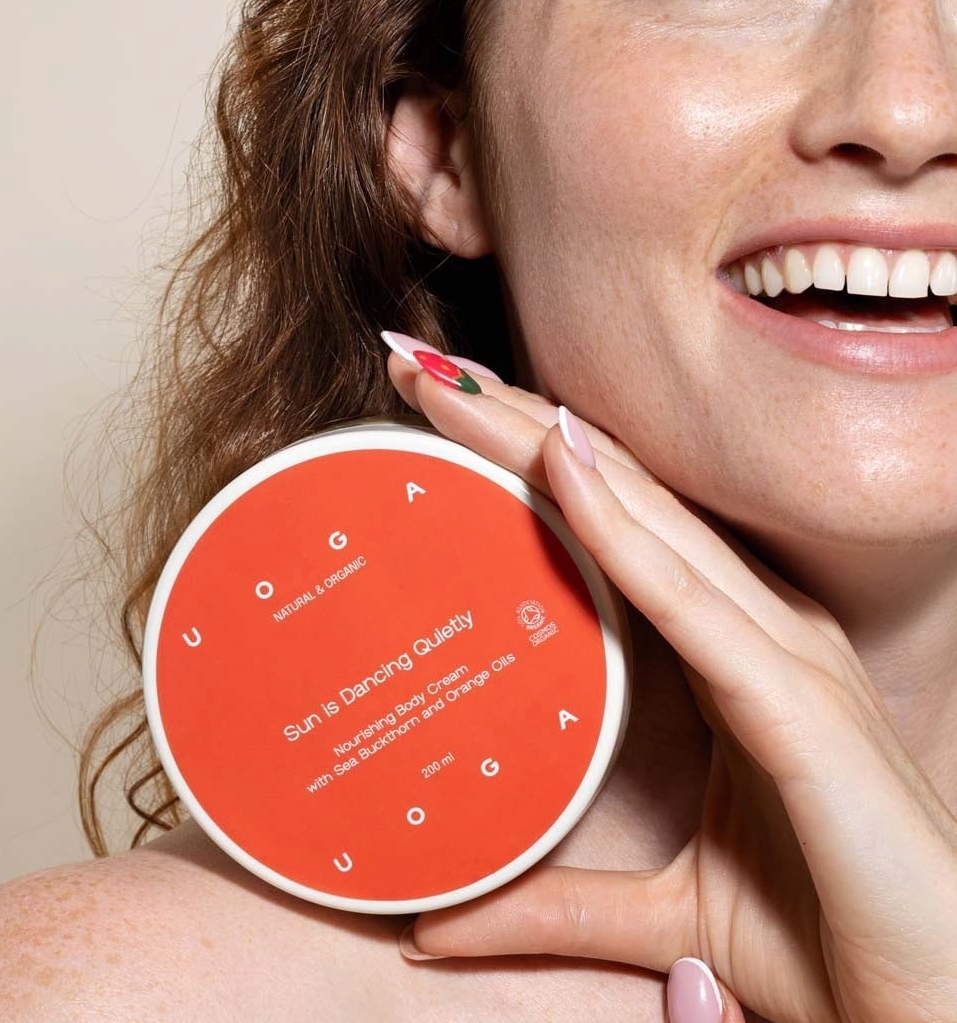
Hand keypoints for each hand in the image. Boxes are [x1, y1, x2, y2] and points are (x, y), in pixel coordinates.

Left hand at [382, 342, 956, 1022]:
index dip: (529, 460)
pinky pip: (691, 599)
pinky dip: (620, 527)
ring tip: (457, 387)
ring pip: (647, 520)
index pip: (613, 526)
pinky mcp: (802, 706)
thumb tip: (436, 927)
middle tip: (418, 366)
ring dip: (546, 444)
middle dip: (518, 424)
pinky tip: (559, 466)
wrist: (937, 1017)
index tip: (438, 416)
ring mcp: (787, 656)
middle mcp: (761, 630)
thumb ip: (558, 904)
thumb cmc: (827, 939)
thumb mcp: (663, 913)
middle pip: (619, 497)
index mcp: (733, 652)